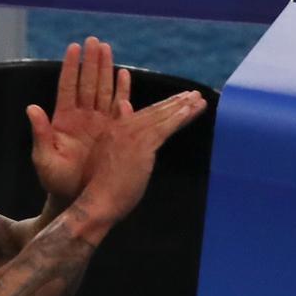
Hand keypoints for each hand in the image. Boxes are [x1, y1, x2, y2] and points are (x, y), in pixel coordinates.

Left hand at [25, 37, 132, 205]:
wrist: (75, 198)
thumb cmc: (56, 180)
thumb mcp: (44, 159)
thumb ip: (40, 134)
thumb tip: (32, 109)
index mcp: (63, 119)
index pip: (67, 87)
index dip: (71, 67)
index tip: (74, 47)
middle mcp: (82, 117)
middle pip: (88, 83)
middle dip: (91, 62)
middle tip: (95, 41)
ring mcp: (98, 124)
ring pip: (103, 91)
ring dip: (106, 70)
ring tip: (107, 48)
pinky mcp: (113, 133)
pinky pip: (119, 109)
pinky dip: (122, 92)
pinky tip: (125, 76)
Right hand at [70, 91, 208, 237]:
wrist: (96, 201)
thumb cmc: (99, 187)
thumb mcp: (105, 156)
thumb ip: (117, 135)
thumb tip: (125, 111)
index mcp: (114, 129)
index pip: (144, 114)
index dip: (163, 106)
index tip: (178, 100)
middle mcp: (123, 127)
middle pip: (155, 111)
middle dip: (176, 102)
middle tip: (195, 94)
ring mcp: (133, 135)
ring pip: (162, 116)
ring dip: (183, 106)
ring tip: (199, 99)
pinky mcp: (142, 145)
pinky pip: (163, 128)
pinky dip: (177, 118)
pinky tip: (190, 110)